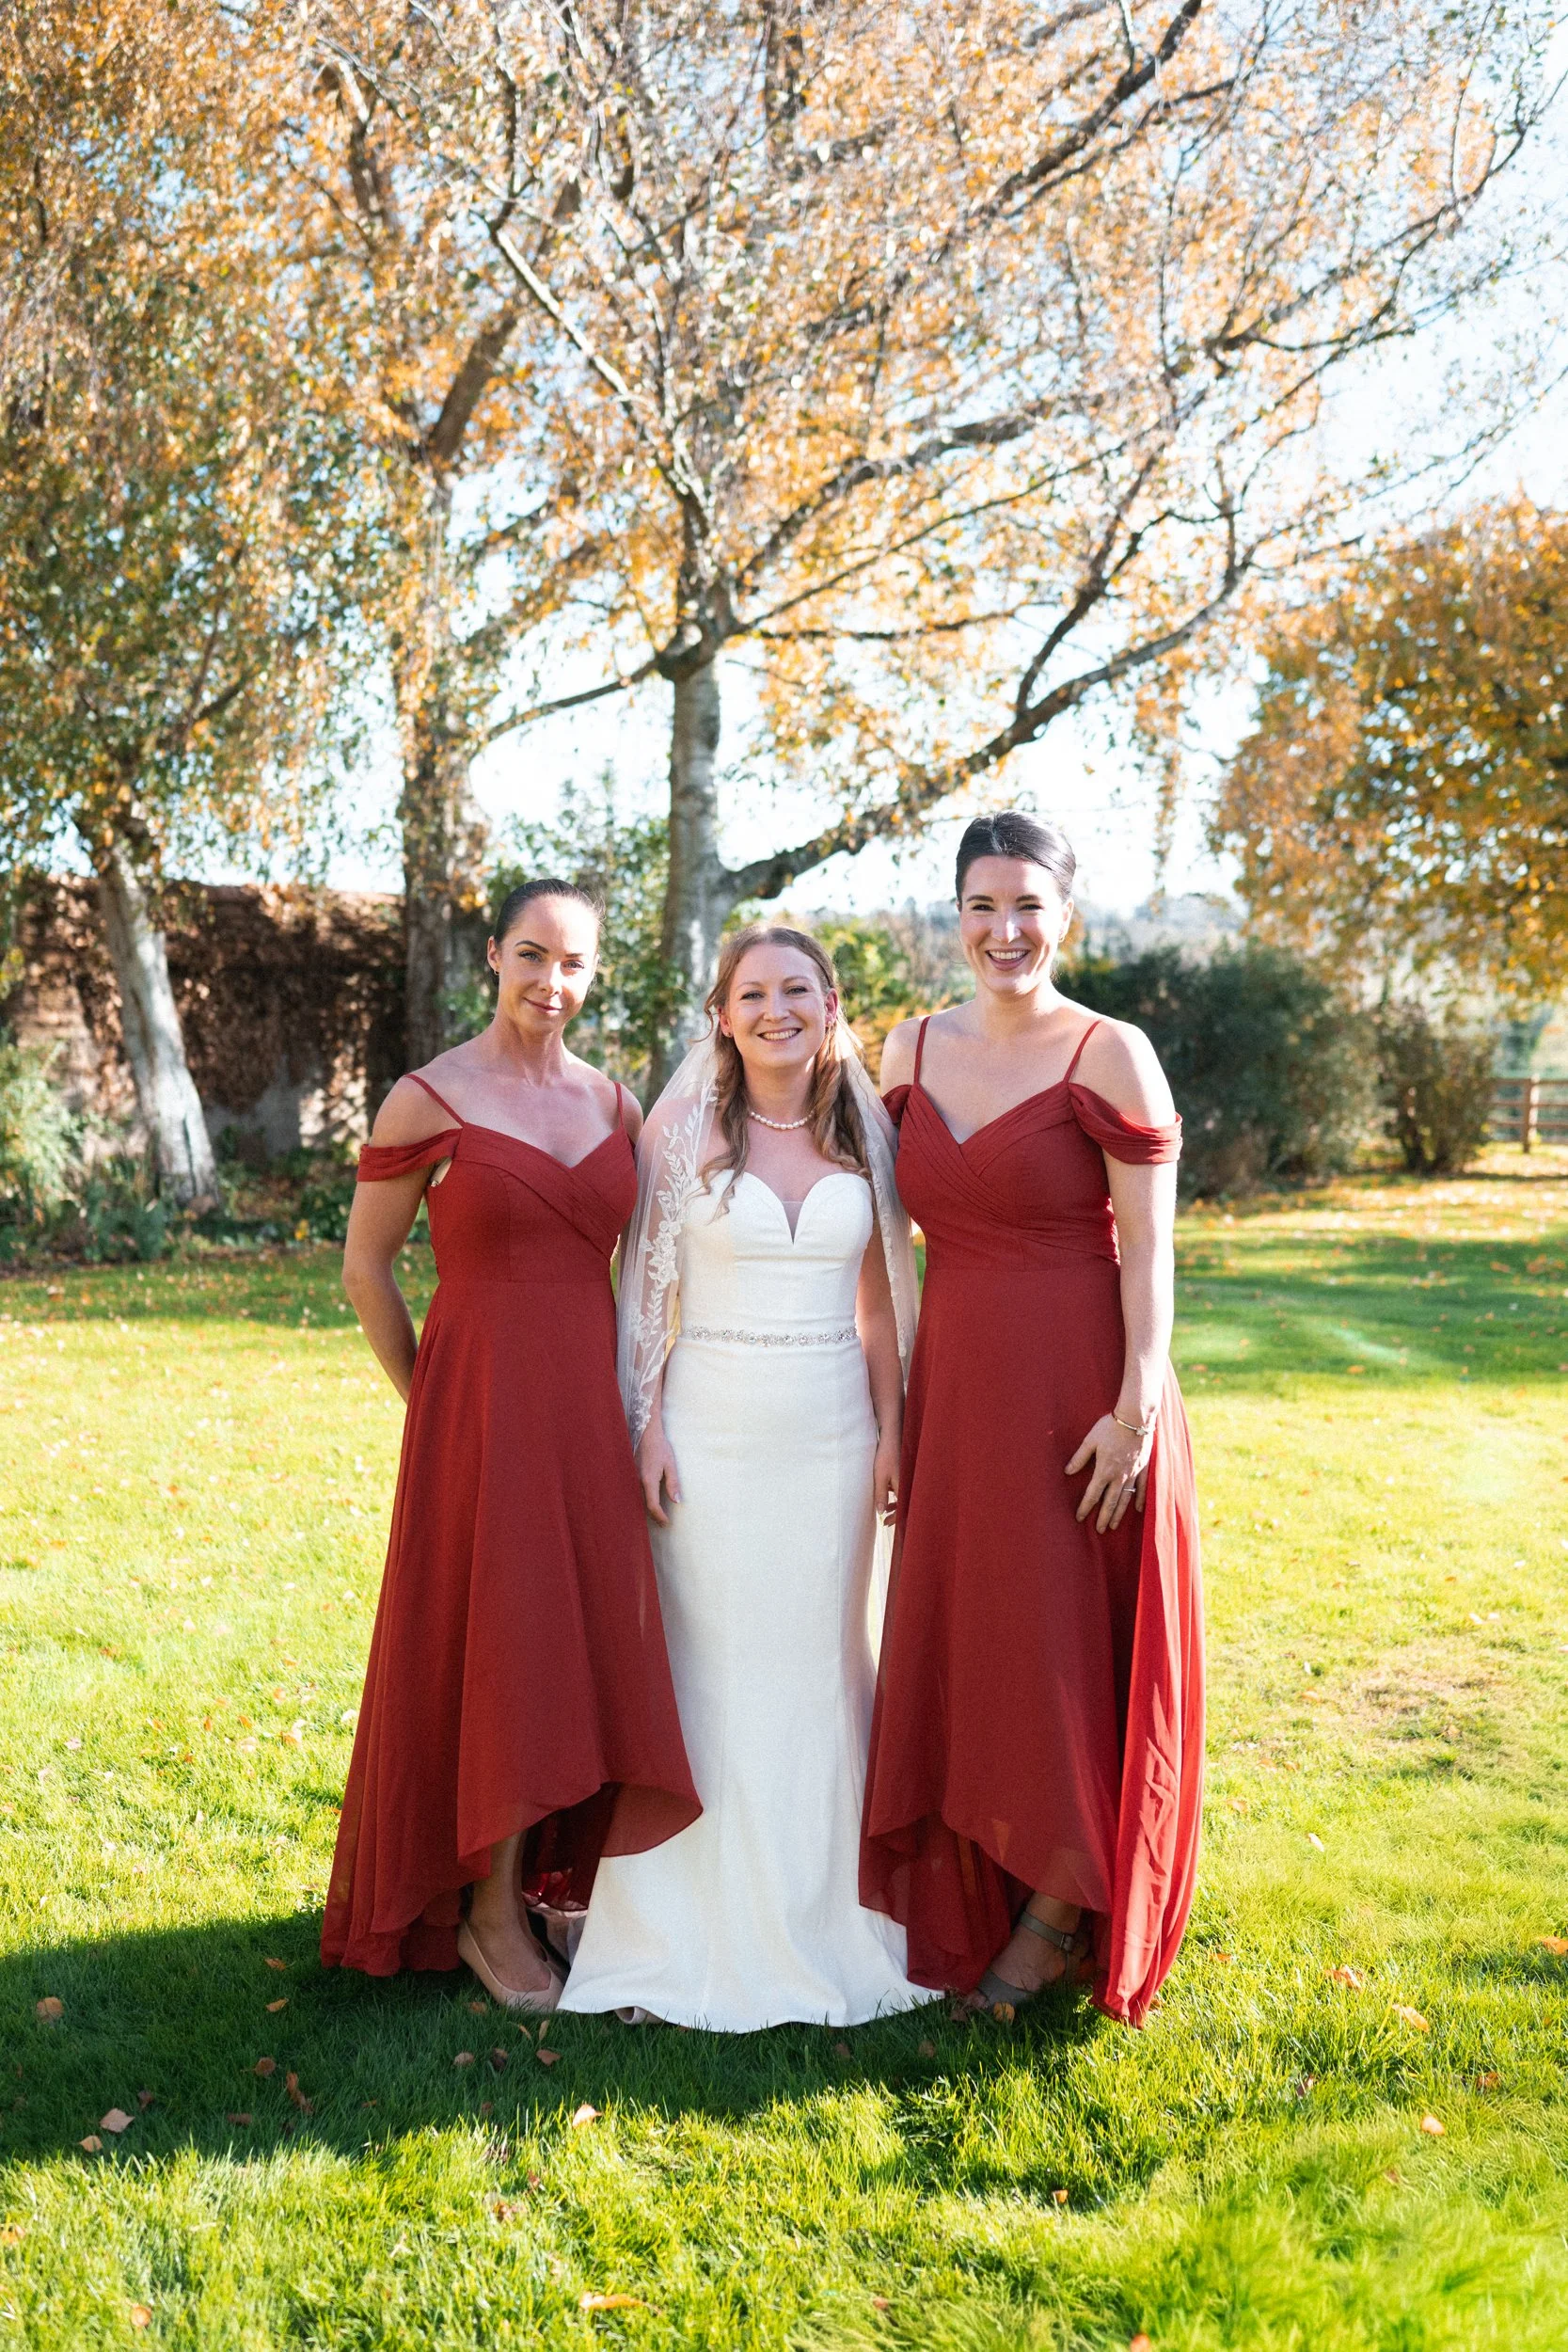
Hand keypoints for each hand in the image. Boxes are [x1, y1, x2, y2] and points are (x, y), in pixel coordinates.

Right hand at [636, 1416, 681, 1525]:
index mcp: (648, 1480)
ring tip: (657, 1517)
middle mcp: (637, 1482)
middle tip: (663, 1524)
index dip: (660, 1516)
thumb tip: (677, 1501)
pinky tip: (647, 1503)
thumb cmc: (660, 1447)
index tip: (666, 1523)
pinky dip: (641, 1501)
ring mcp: (632, 1479)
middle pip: (644, 1505)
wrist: (646, 1433)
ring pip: (638, 1500)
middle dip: (653, 1516)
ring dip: (647, 1510)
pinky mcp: (630, 1475)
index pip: (653, 1505)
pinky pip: (635, 1493)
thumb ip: (673, 1483)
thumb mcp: (670, 1464)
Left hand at [872, 1430, 900, 1527]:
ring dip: (895, 1504)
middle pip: (905, 1504)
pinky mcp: (905, 1472)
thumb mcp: (880, 1477)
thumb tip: (880, 1512)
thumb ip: (881, 1495)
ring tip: (885, 1509)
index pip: (903, 1508)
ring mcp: (908, 1478)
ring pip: (904, 1496)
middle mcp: (909, 1483)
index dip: (896, 1518)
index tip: (886, 1523)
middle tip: (885, 1521)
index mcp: (905, 1486)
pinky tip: (889, 1492)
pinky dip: (896, 1494)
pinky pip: (903, 1488)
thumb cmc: (885, 1456)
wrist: (891, 1437)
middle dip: (896, 1514)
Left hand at [1065, 1412, 1150, 1533]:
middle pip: (1110, 1502)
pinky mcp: (1144, 1468)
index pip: (1092, 1494)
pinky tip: (1138, 1509)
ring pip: (1125, 1498)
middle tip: (1099, 1530)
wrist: (1135, 1419)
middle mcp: (1119, 1476)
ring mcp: (1133, 1473)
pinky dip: (1140, 1499)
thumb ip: (1079, 1457)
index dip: (1085, 1507)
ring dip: (1119, 1513)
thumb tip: (1067, 1471)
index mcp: (1104, 1470)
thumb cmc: (1110, 1427)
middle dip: (1103, 1517)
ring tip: (1114, 1525)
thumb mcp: (1090, 1440)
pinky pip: (1142, 1488)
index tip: (1080, 1518)